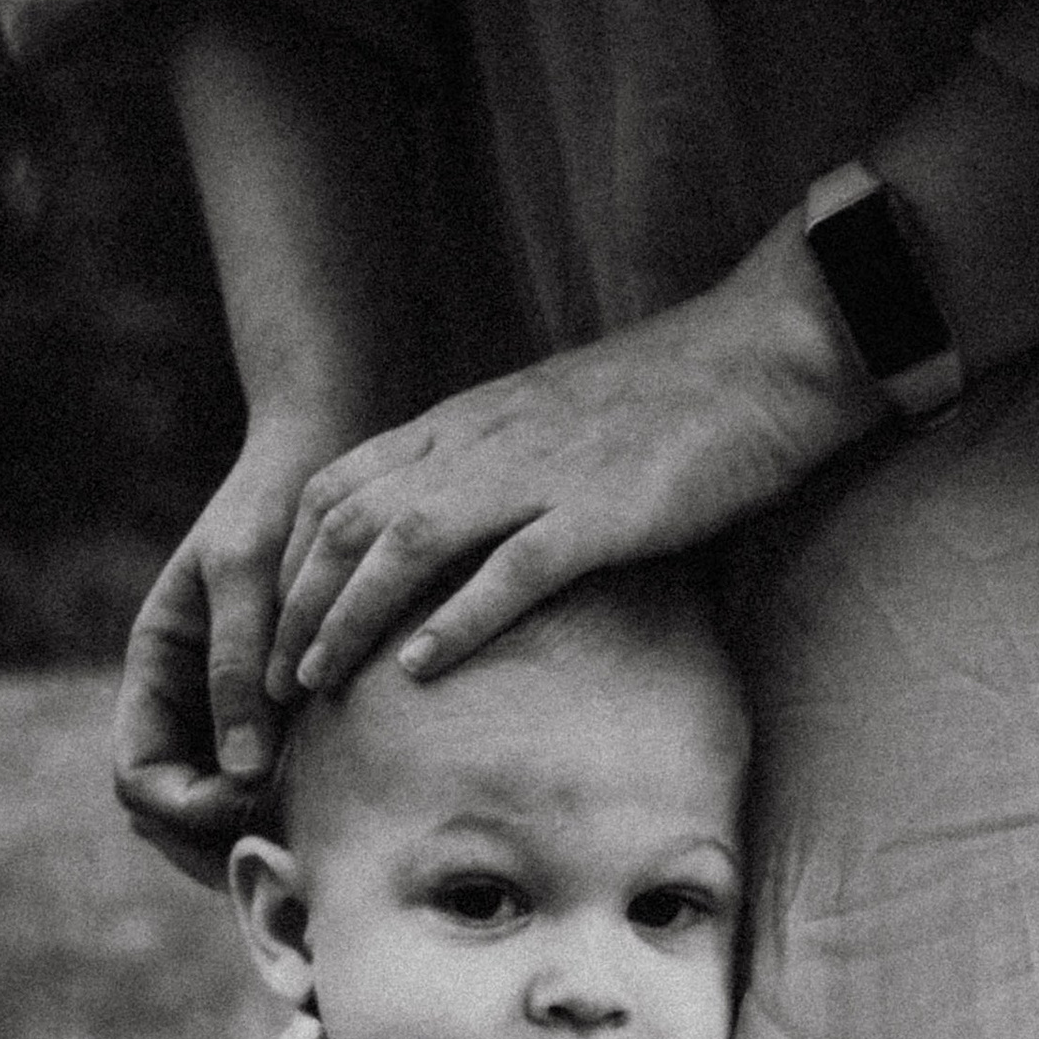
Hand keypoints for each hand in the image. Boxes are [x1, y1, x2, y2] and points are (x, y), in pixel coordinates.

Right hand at [113, 406, 372, 866]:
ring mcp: (231, 714)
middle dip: (216, 840)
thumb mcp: (243, 574)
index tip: (249, 796)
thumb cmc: (276, 502)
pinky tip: (340, 810)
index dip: (183, 807)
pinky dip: (290, 811)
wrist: (326, 458)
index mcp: (155, 670)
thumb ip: (236, 667)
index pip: (139, 777)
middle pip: (173, 817)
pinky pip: (272, 790)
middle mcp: (186, 703)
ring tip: (318, 839)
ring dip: (254, 835)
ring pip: (221, 814)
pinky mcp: (282, 716)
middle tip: (290, 848)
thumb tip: (243, 772)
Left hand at [265, 224, 878, 703]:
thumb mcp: (552, 419)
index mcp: (467, 422)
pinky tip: (421, 669)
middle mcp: (483, 445)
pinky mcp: (598, 514)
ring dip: (351, 618)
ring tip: (320, 681)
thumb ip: (493, 463)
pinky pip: (510, 572)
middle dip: (299, 603)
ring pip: (406, 545)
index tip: (274, 624)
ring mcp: (538, 477)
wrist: (764, 357)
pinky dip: (457, 621)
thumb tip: (453, 528)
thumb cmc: (671, 399)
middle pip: (352, 521)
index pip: (341, 484)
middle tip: (275, 678)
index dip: (294, 559)